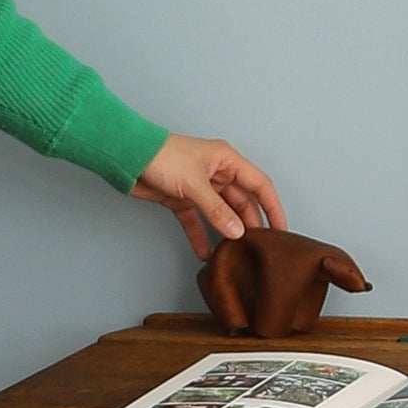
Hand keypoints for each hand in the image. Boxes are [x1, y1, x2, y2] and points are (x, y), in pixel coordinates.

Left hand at [136, 136, 288, 257]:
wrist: (127, 156)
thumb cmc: (161, 156)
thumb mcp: (195, 184)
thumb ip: (217, 210)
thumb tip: (237, 231)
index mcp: (227, 161)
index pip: (260, 185)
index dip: (273, 207)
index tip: (281, 229)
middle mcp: (216, 173)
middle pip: (242, 201)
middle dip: (250, 223)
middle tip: (258, 246)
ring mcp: (199, 187)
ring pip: (221, 213)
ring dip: (227, 231)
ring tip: (236, 252)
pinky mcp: (182, 198)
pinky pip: (197, 220)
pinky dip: (201, 235)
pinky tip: (205, 252)